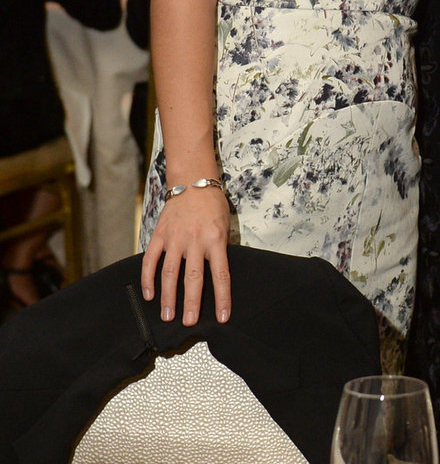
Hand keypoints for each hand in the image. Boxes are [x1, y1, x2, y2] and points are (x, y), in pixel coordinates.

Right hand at [140, 185, 231, 325]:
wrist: (194, 182)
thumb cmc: (213, 205)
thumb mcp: (225, 226)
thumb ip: (220, 249)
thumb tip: (216, 276)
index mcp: (216, 239)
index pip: (221, 275)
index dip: (222, 298)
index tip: (222, 317)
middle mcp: (195, 241)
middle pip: (193, 278)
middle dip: (191, 303)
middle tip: (189, 323)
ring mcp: (175, 238)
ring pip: (169, 273)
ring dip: (168, 297)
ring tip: (168, 316)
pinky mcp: (159, 235)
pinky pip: (151, 260)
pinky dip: (148, 279)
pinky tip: (149, 295)